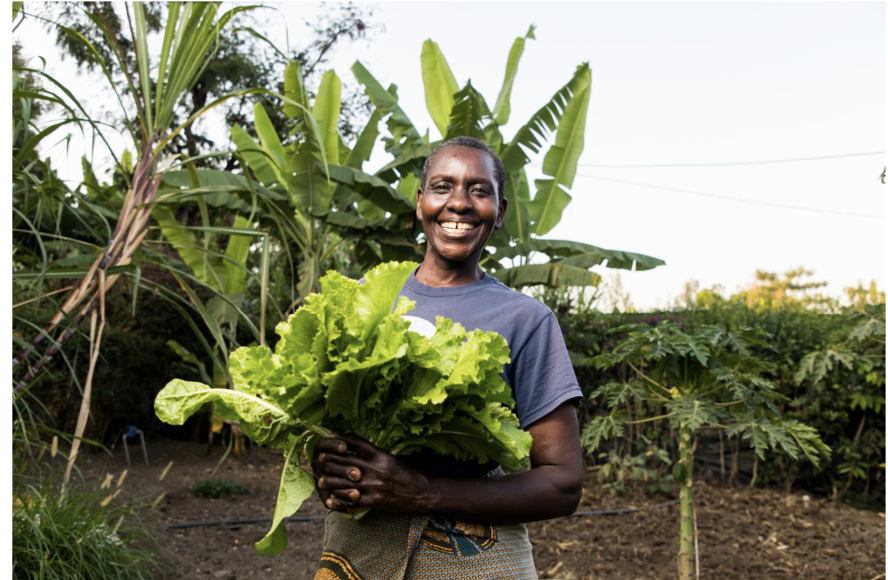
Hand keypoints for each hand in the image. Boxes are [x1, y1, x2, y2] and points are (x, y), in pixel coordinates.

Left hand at [311, 433, 435, 513]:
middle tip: (319, 459)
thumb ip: (377, 455)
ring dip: (330, 481)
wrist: (424, 493)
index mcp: (381, 455)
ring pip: (345, 483)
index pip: (357, 443)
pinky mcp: (374, 501)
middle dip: (330, 460)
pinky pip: (352, 501)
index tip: (331, 437)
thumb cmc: (410, 473)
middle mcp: (376, 469)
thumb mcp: (394, 458)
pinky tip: (331, 501)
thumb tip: (359, 450)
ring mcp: (374, 486)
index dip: (342, 439)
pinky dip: (340, 502)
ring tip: (321, 480)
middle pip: (346, 462)